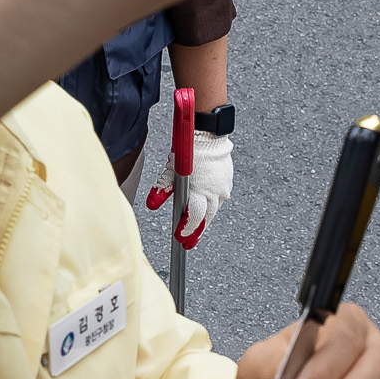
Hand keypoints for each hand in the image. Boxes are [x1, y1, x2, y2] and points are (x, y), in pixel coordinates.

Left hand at [145, 132, 234, 247]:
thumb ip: (162, 188)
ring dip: (204, 219)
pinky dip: (211, 205)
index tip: (180, 237)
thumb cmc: (190, 149)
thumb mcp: (172, 169)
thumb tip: (152, 204)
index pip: (194, 217)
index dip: (187, 229)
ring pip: (214, 210)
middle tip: (189, 243)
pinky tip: (205, 209)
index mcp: (200, 190)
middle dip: (196, 231)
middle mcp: (214, 192)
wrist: (209, 135)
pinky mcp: (227, 182)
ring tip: (196, 229)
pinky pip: (219, 199)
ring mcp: (223, 188)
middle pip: (206, 219)